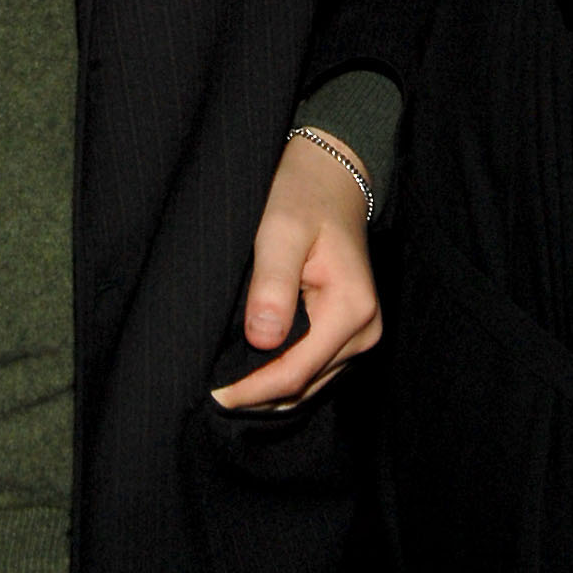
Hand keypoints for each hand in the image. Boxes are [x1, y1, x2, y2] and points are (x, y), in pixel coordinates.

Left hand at [214, 130, 383, 411]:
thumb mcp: (280, 230)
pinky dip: (282, 374)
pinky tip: (249, 369)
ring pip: (307, 383)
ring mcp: (361, 334)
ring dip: (267, 388)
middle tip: (207, 390)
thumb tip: (262, 340)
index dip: (251, 389)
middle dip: (255, 392)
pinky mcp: (350, 332)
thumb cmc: (303, 197)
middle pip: (302, 384)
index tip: (211, 394)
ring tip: (222, 383)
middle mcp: (365, 330)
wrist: (331, 178)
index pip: (295, 372)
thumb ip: (272, 284)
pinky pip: (313, 367)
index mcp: (352, 309)